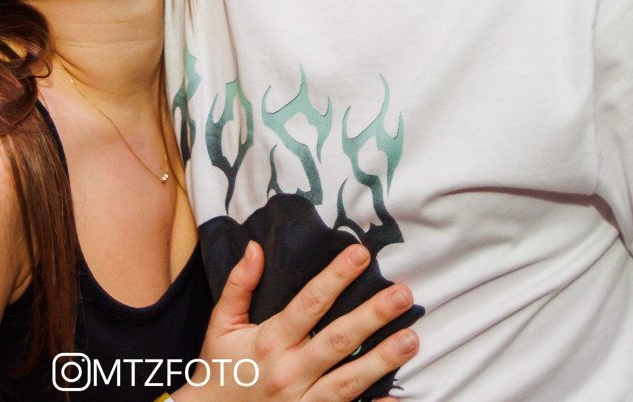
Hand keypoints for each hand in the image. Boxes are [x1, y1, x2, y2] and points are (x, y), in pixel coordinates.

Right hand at [176, 241, 419, 401]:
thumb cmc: (221, 368)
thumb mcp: (222, 324)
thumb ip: (239, 285)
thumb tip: (255, 247)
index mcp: (269, 341)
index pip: (309, 304)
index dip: (335, 278)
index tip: (361, 254)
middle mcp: (288, 371)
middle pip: (336, 341)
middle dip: (371, 316)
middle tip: (402, 295)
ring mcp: (301, 401)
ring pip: (348, 380)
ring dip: (382, 360)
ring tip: (411, 339)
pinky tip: (395, 396)